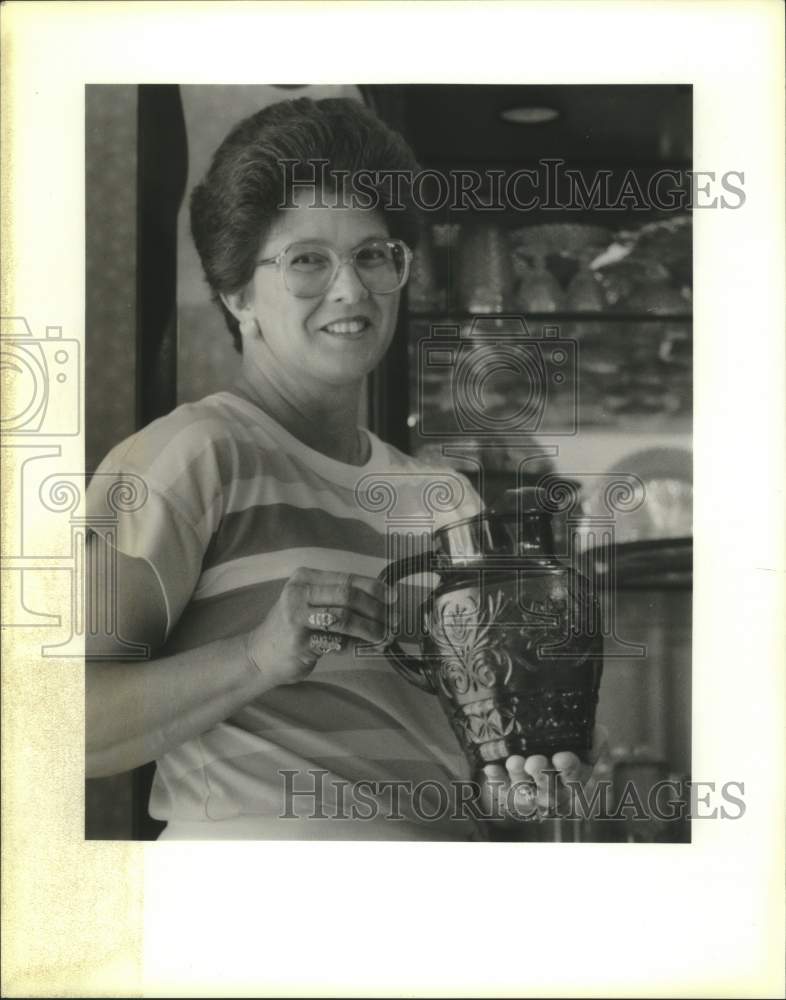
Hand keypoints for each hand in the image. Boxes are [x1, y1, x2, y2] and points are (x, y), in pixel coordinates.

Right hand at [245, 567, 397, 686]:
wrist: (261, 654)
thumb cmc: (293, 627)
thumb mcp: (311, 603)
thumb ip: (339, 598)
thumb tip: (384, 600)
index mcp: (304, 578)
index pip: (347, 579)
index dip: (374, 587)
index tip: (393, 597)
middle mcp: (298, 593)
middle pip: (348, 596)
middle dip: (375, 609)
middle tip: (393, 620)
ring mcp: (296, 618)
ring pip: (345, 619)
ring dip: (370, 629)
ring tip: (384, 636)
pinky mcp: (299, 643)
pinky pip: (338, 642)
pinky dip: (357, 645)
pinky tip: (366, 647)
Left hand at [479, 725, 608, 822]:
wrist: (534, 749)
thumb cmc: (561, 745)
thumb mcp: (580, 741)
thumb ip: (593, 737)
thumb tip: (599, 732)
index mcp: (573, 779)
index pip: (574, 778)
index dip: (568, 769)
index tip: (561, 756)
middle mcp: (552, 792)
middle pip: (548, 790)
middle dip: (542, 776)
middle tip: (534, 762)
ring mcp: (529, 795)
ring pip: (524, 792)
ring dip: (519, 778)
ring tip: (514, 761)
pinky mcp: (507, 793)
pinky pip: (501, 790)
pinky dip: (497, 780)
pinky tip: (492, 768)